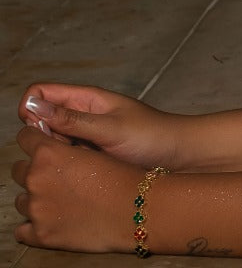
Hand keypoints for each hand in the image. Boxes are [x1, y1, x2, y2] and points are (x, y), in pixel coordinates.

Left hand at [12, 126, 142, 252]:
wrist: (142, 210)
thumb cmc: (126, 178)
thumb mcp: (95, 153)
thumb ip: (66, 149)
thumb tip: (53, 148)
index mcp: (48, 155)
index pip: (25, 138)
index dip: (36, 141)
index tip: (45, 147)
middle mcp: (35, 180)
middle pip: (19, 170)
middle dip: (35, 172)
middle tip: (60, 180)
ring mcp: (36, 209)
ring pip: (20, 201)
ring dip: (35, 200)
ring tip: (61, 204)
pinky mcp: (42, 235)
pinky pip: (22, 231)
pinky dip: (33, 227)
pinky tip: (51, 224)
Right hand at [17, 83, 186, 168]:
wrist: (184, 157)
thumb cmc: (154, 136)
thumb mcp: (110, 128)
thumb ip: (72, 120)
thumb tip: (32, 107)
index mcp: (87, 99)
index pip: (40, 93)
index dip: (31, 109)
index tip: (41, 130)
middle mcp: (83, 115)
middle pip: (41, 121)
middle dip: (44, 138)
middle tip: (69, 151)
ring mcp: (88, 136)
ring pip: (53, 143)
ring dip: (58, 155)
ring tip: (85, 163)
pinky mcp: (94, 156)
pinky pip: (69, 159)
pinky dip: (71, 166)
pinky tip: (88, 175)